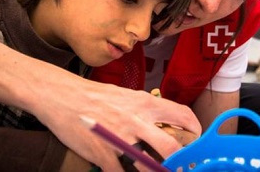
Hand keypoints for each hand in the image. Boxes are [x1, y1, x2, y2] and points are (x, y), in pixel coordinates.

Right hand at [25, 71, 200, 171]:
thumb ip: (148, 110)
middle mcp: (137, 120)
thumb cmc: (97, 96)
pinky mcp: (102, 153)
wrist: (63, 95)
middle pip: (171, 147)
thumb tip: (168, 123)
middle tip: (181, 168)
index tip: (196, 142)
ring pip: (148, 166)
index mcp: (147, 103)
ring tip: (153, 170)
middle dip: (180, 162)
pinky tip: (124, 171)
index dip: (195, 132)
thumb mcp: (129, 96)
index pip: (183, 116)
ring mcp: (120, 138)